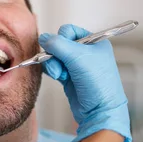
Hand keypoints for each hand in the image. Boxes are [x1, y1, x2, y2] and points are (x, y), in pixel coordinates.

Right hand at [39, 24, 131, 141]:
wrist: (100, 111)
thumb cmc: (97, 83)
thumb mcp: (78, 57)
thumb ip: (58, 44)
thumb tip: (43, 37)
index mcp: (95, 42)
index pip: (69, 30)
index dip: (62, 38)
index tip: (62, 49)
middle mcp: (86, 52)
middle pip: (60, 44)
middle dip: (55, 54)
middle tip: (60, 65)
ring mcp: (77, 65)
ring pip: (54, 56)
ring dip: (53, 64)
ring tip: (60, 75)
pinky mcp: (69, 77)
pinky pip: (54, 67)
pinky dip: (53, 71)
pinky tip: (59, 78)